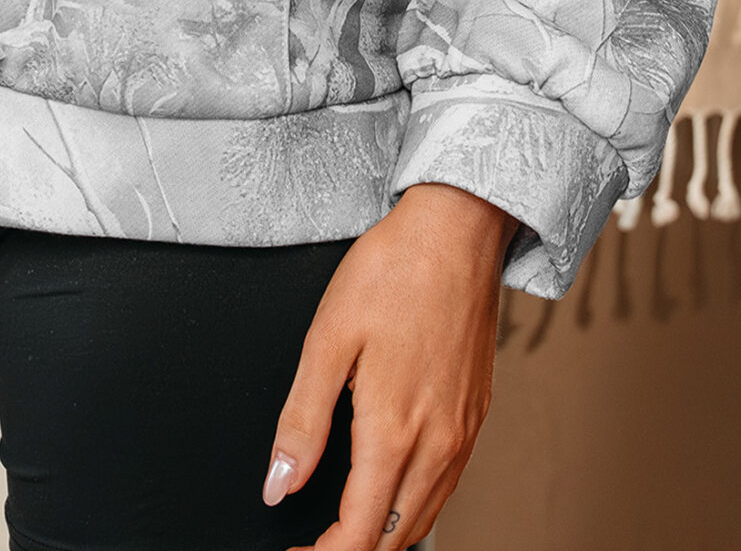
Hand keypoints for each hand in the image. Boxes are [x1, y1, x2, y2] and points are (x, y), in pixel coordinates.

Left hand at [263, 183, 520, 549]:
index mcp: (395, 430)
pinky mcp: (475, 416)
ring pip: (424, 517)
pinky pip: (446, 486)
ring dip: (383, 533)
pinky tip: (389, 486)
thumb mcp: (326, 340)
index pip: (359, 533)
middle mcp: (437, 443)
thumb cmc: (392, 272)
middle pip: (395, 536)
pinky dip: (413, 505)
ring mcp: (463, 433)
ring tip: (341, 524)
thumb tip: (278, 484)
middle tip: (311, 542)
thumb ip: (301, 421)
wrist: (456, 233)